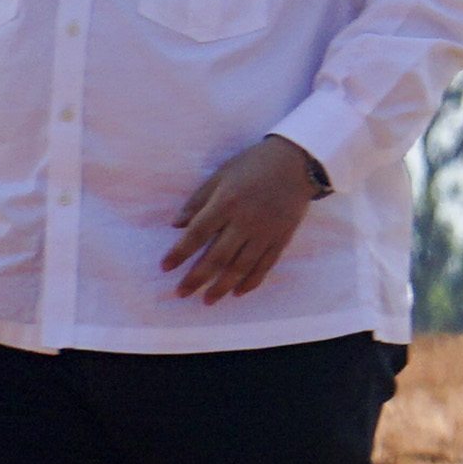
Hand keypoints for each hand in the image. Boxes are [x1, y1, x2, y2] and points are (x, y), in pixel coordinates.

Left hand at [162, 134, 319, 302]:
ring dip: (223, 286)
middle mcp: (245, 221)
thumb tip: (177, 225)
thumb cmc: (253, 164)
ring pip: (242, 266)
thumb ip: (198, 200)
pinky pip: (265, 265)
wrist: (297, 163)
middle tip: (182, 293)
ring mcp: (265, 232)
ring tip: (209, 300)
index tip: (165, 267)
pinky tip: (238, 292)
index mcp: (226, 202)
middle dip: (198, 278)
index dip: (180, 252)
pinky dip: (252, 281)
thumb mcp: (221, 174)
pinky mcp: (281, 238)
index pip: (198, 234)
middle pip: (218, 256)